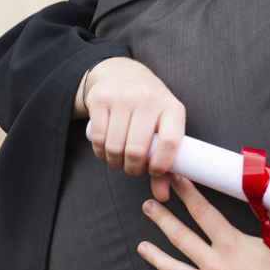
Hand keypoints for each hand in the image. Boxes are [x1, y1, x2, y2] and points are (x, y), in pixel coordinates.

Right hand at [78, 57, 184, 201]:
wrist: (123, 73)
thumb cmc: (150, 108)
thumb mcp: (164, 126)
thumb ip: (165, 160)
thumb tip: (163, 196)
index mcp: (172, 108)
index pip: (171, 141)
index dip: (161, 164)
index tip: (154, 171)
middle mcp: (149, 100)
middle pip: (137, 150)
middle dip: (133, 169)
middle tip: (134, 169)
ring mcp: (123, 98)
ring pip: (115, 147)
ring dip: (115, 162)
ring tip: (121, 160)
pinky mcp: (100, 99)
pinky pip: (97, 138)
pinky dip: (100, 152)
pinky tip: (107, 149)